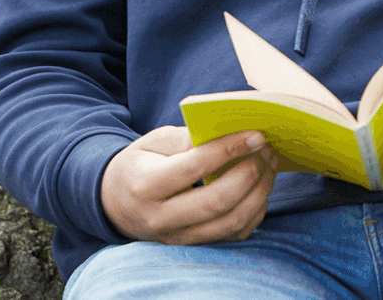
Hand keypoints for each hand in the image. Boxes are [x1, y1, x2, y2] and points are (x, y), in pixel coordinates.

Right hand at [100, 126, 276, 244]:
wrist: (114, 204)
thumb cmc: (139, 166)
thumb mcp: (151, 142)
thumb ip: (185, 138)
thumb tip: (224, 136)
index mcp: (145, 185)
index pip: (194, 166)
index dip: (229, 150)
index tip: (256, 135)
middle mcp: (159, 218)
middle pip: (217, 201)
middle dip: (250, 173)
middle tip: (266, 151)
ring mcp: (177, 238)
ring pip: (230, 223)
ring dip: (259, 193)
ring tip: (268, 167)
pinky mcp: (192, 248)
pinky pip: (233, 235)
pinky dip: (254, 212)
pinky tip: (259, 190)